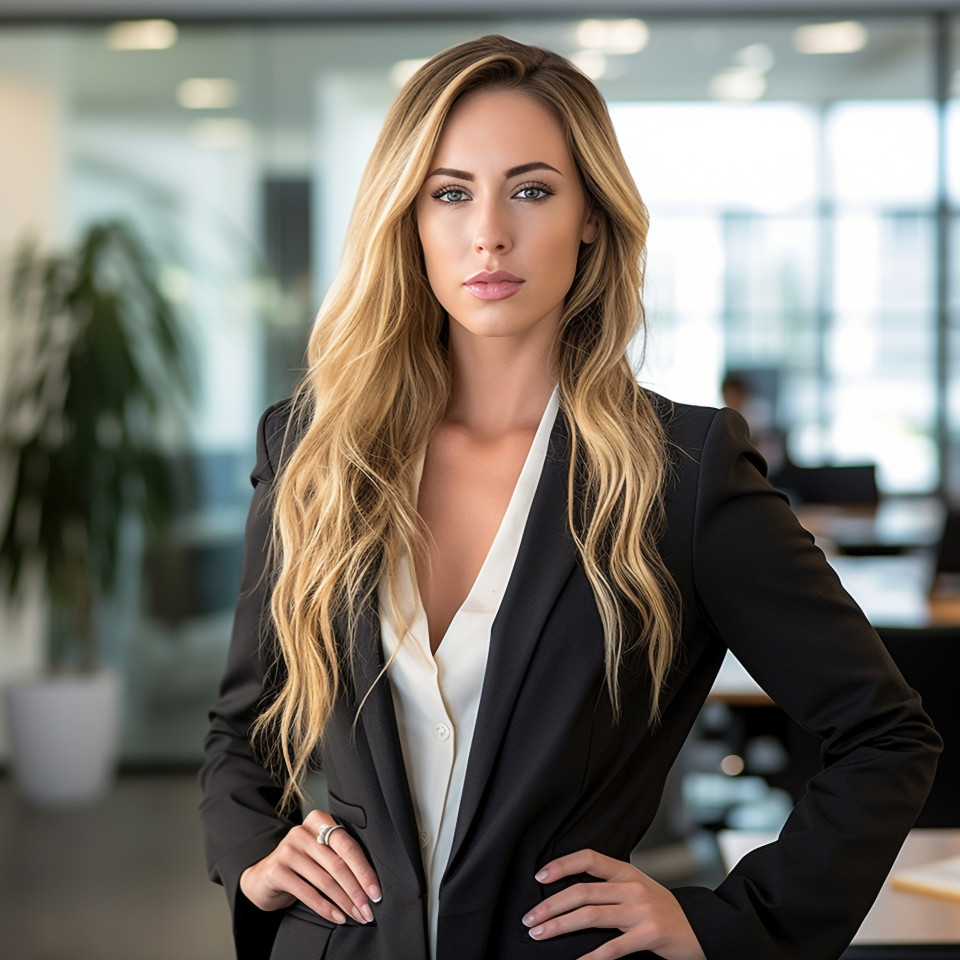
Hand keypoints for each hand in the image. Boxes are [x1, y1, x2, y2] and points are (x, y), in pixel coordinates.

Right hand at [239, 809, 381, 925]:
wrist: (264, 877)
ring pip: (325, 880)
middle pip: (338, 864)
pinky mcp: (276, 870)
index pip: (348, 845)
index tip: (376, 892)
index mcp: (319, 820)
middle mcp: (302, 831)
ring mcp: (287, 850)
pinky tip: (337, 917)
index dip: (364, 871)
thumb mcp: (321, 853)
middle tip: (368, 909)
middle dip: (356, 890)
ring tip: (356, 915)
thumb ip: (340, 856)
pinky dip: (326, 908)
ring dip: (344, 902)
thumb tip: (371, 884)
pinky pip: (307, 892)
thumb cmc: (301, 864)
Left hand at [522, 849, 705, 959]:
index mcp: (627, 872)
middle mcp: (632, 887)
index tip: (539, 878)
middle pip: (583, 891)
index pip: (589, 858)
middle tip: (529, 918)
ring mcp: (641, 911)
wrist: (701, 928)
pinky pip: (613, 947)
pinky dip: (591, 956)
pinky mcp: (650, 935)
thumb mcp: (638, 888)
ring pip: (591, 915)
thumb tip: (571, 892)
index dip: (562, 865)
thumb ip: (610, 886)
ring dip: (560, 925)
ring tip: (540, 934)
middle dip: (551, 905)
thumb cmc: (663, 910)